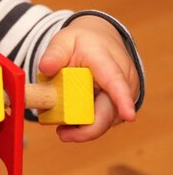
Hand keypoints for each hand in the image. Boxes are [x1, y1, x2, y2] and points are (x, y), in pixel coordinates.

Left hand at [38, 15, 139, 141]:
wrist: (101, 41)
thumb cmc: (83, 42)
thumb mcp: (64, 40)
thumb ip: (54, 53)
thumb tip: (44, 68)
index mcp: (107, 62)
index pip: (116, 81)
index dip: (122, 100)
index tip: (130, 115)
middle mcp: (123, 81)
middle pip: (110, 111)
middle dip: (87, 128)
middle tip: (61, 134)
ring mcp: (125, 96)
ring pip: (106, 119)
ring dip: (84, 126)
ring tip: (61, 125)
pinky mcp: (120, 106)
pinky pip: (103, 120)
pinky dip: (87, 123)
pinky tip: (70, 120)